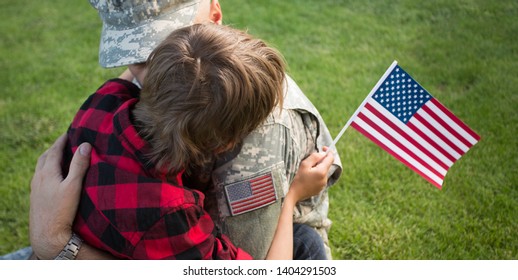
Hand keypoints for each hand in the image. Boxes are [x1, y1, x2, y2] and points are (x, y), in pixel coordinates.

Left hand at [29, 134, 90, 258]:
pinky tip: (54, 177)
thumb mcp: (74, 186)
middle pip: (45, 157)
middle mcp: (38, 178)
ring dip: (49, 158)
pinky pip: (39, 177)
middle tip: (65, 142)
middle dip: (55, 147)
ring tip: (60, 157)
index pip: (54, 150)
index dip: (62, 140)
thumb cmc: (61, 210)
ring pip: (40, 167)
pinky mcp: (35, 198)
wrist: (47, 234)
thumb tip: (85, 145)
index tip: (69, 131)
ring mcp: (35, 188)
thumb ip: (79, 165)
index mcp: (47, 172)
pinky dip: (47, 170)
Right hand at [288, 150, 333, 201]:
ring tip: (307, 172)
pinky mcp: (321, 188)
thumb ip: (315, 157)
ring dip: (318, 168)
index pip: (331, 158)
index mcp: (322, 172)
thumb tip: (323, 154)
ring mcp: (324, 184)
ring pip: (324, 171)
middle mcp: (325, 178)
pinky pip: (321, 178)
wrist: (295, 194)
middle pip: (327, 165)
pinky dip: (317, 175)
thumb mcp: (304, 165)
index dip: (328, 152)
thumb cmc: (298, 179)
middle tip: (310, 162)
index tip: (323, 148)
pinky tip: (308, 178)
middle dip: (321, 161)